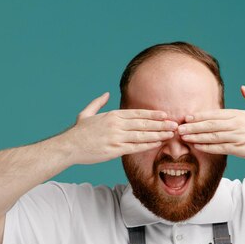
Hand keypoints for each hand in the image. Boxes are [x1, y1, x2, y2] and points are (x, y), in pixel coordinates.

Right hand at [63, 92, 177, 164]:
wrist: (69, 146)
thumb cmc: (78, 132)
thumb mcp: (86, 113)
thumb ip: (98, 103)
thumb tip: (106, 94)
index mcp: (112, 115)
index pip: (137, 113)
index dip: (152, 114)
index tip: (165, 114)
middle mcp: (116, 125)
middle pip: (143, 123)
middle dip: (161, 124)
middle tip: (175, 124)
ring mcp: (116, 137)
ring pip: (142, 135)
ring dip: (158, 134)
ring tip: (171, 134)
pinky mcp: (115, 150)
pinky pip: (136, 147)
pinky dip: (148, 145)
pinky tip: (158, 143)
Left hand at [177, 85, 244, 160]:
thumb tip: (243, 87)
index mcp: (240, 114)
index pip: (215, 114)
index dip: (199, 116)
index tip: (186, 117)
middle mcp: (237, 124)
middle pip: (210, 124)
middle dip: (193, 126)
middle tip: (178, 128)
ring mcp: (238, 137)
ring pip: (213, 136)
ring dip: (196, 136)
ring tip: (183, 137)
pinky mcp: (241, 149)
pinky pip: (220, 148)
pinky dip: (208, 147)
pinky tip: (197, 146)